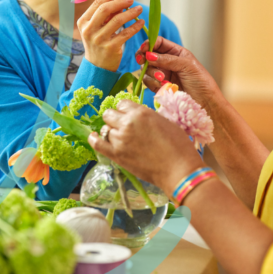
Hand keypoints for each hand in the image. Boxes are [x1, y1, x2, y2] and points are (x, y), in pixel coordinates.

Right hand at [77, 0, 144, 71]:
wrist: (98, 66)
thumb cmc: (98, 43)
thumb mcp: (96, 28)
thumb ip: (105, 15)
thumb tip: (120, 1)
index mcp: (83, 22)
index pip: (98, 4)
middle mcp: (89, 30)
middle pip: (106, 9)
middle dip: (120, 2)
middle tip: (131, 0)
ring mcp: (99, 39)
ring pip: (118, 20)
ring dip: (131, 13)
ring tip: (139, 9)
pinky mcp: (111, 48)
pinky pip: (126, 33)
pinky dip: (135, 26)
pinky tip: (141, 22)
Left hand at [88, 100, 203, 194]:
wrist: (178, 169)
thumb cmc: (178, 146)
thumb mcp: (165, 122)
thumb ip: (148, 117)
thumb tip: (138, 117)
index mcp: (141, 112)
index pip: (122, 104)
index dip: (125, 109)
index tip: (128, 115)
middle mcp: (127, 123)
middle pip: (109, 114)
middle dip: (115, 118)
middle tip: (123, 126)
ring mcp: (119, 140)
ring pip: (105, 129)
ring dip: (111, 131)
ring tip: (121, 138)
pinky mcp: (116, 155)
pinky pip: (97, 144)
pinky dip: (94, 139)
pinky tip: (94, 137)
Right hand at [135, 37, 221, 110]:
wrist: (204, 101)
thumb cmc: (200, 80)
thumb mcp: (186, 65)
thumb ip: (167, 59)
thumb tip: (149, 55)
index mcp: (175, 52)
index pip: (158, 43)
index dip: (149, 43)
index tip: (143, 49)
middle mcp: (167, 61)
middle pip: (148, 55)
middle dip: (145, 59)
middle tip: (144, 62)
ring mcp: (162, 74)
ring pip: (146, 69)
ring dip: (151, 73)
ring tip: (163, 79)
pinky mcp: (159, 86)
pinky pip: (148, 82)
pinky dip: (152, 83)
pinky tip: (163, 86)